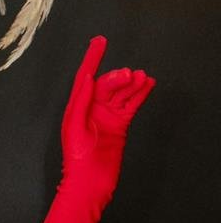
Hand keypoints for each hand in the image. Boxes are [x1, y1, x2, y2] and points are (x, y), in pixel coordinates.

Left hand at [59, 36, 155, 206]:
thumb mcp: (75, 126)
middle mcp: (91, 109)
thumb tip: (88, 77)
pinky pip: (131, 105)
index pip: (85, 77)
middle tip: (129, 75)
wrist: (90, 181)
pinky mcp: (120, 125)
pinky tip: (148, 84)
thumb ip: (81, 101)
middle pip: (106, 84)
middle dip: (118, 77)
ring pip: (121, 93)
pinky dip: (140, 94)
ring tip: (142, 77)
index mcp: (76, 107)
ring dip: (132, 83)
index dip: (92, 58)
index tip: (100, 41)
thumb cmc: (77, 157)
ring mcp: (107, 116)